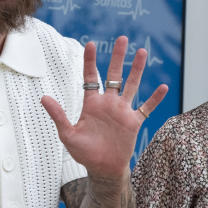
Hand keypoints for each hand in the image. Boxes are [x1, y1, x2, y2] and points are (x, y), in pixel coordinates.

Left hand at [41, 36, 167, 179]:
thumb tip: (43, 98)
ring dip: (137, 70)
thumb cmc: (84, 152)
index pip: (90, 77)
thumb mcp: (68, 134)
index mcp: (92, 104)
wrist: (103, 169)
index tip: (91, 44)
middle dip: (118, 57)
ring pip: (131, 85)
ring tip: (142, 52)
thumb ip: (58, 115)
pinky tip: (164, 87)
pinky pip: (146, 108)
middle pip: (114, 75)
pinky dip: (155, 99)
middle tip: (122, 38)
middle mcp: (108, 103)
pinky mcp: (134, 122)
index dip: (90, 61)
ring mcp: (122, 111)